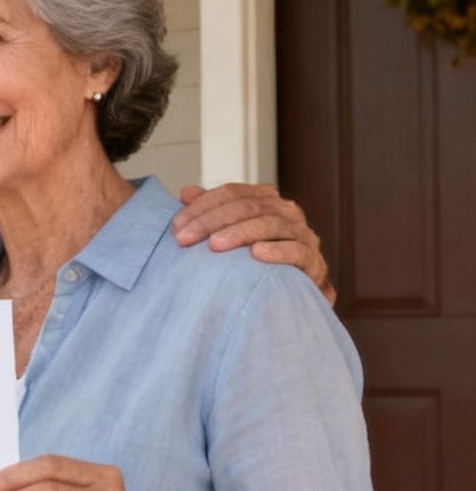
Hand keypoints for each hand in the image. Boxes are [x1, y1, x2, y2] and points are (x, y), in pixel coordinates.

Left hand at [173, 183, 334, 303]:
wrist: (292, 298)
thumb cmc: (257, 263)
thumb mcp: (231, 235)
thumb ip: (211, 213)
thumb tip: (187, 192)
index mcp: (266, 201)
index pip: (231, 192)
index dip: (202, 205)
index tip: (176, 226)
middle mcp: (287, 212)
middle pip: (247, 207)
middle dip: (212, 221)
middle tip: (185, 238)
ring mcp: (303, 235)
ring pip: (271, 224)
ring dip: (240, 233)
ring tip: (214, 245)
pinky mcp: (314, 262)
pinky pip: (298, 251)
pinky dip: (278, 251)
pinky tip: (256, 254)